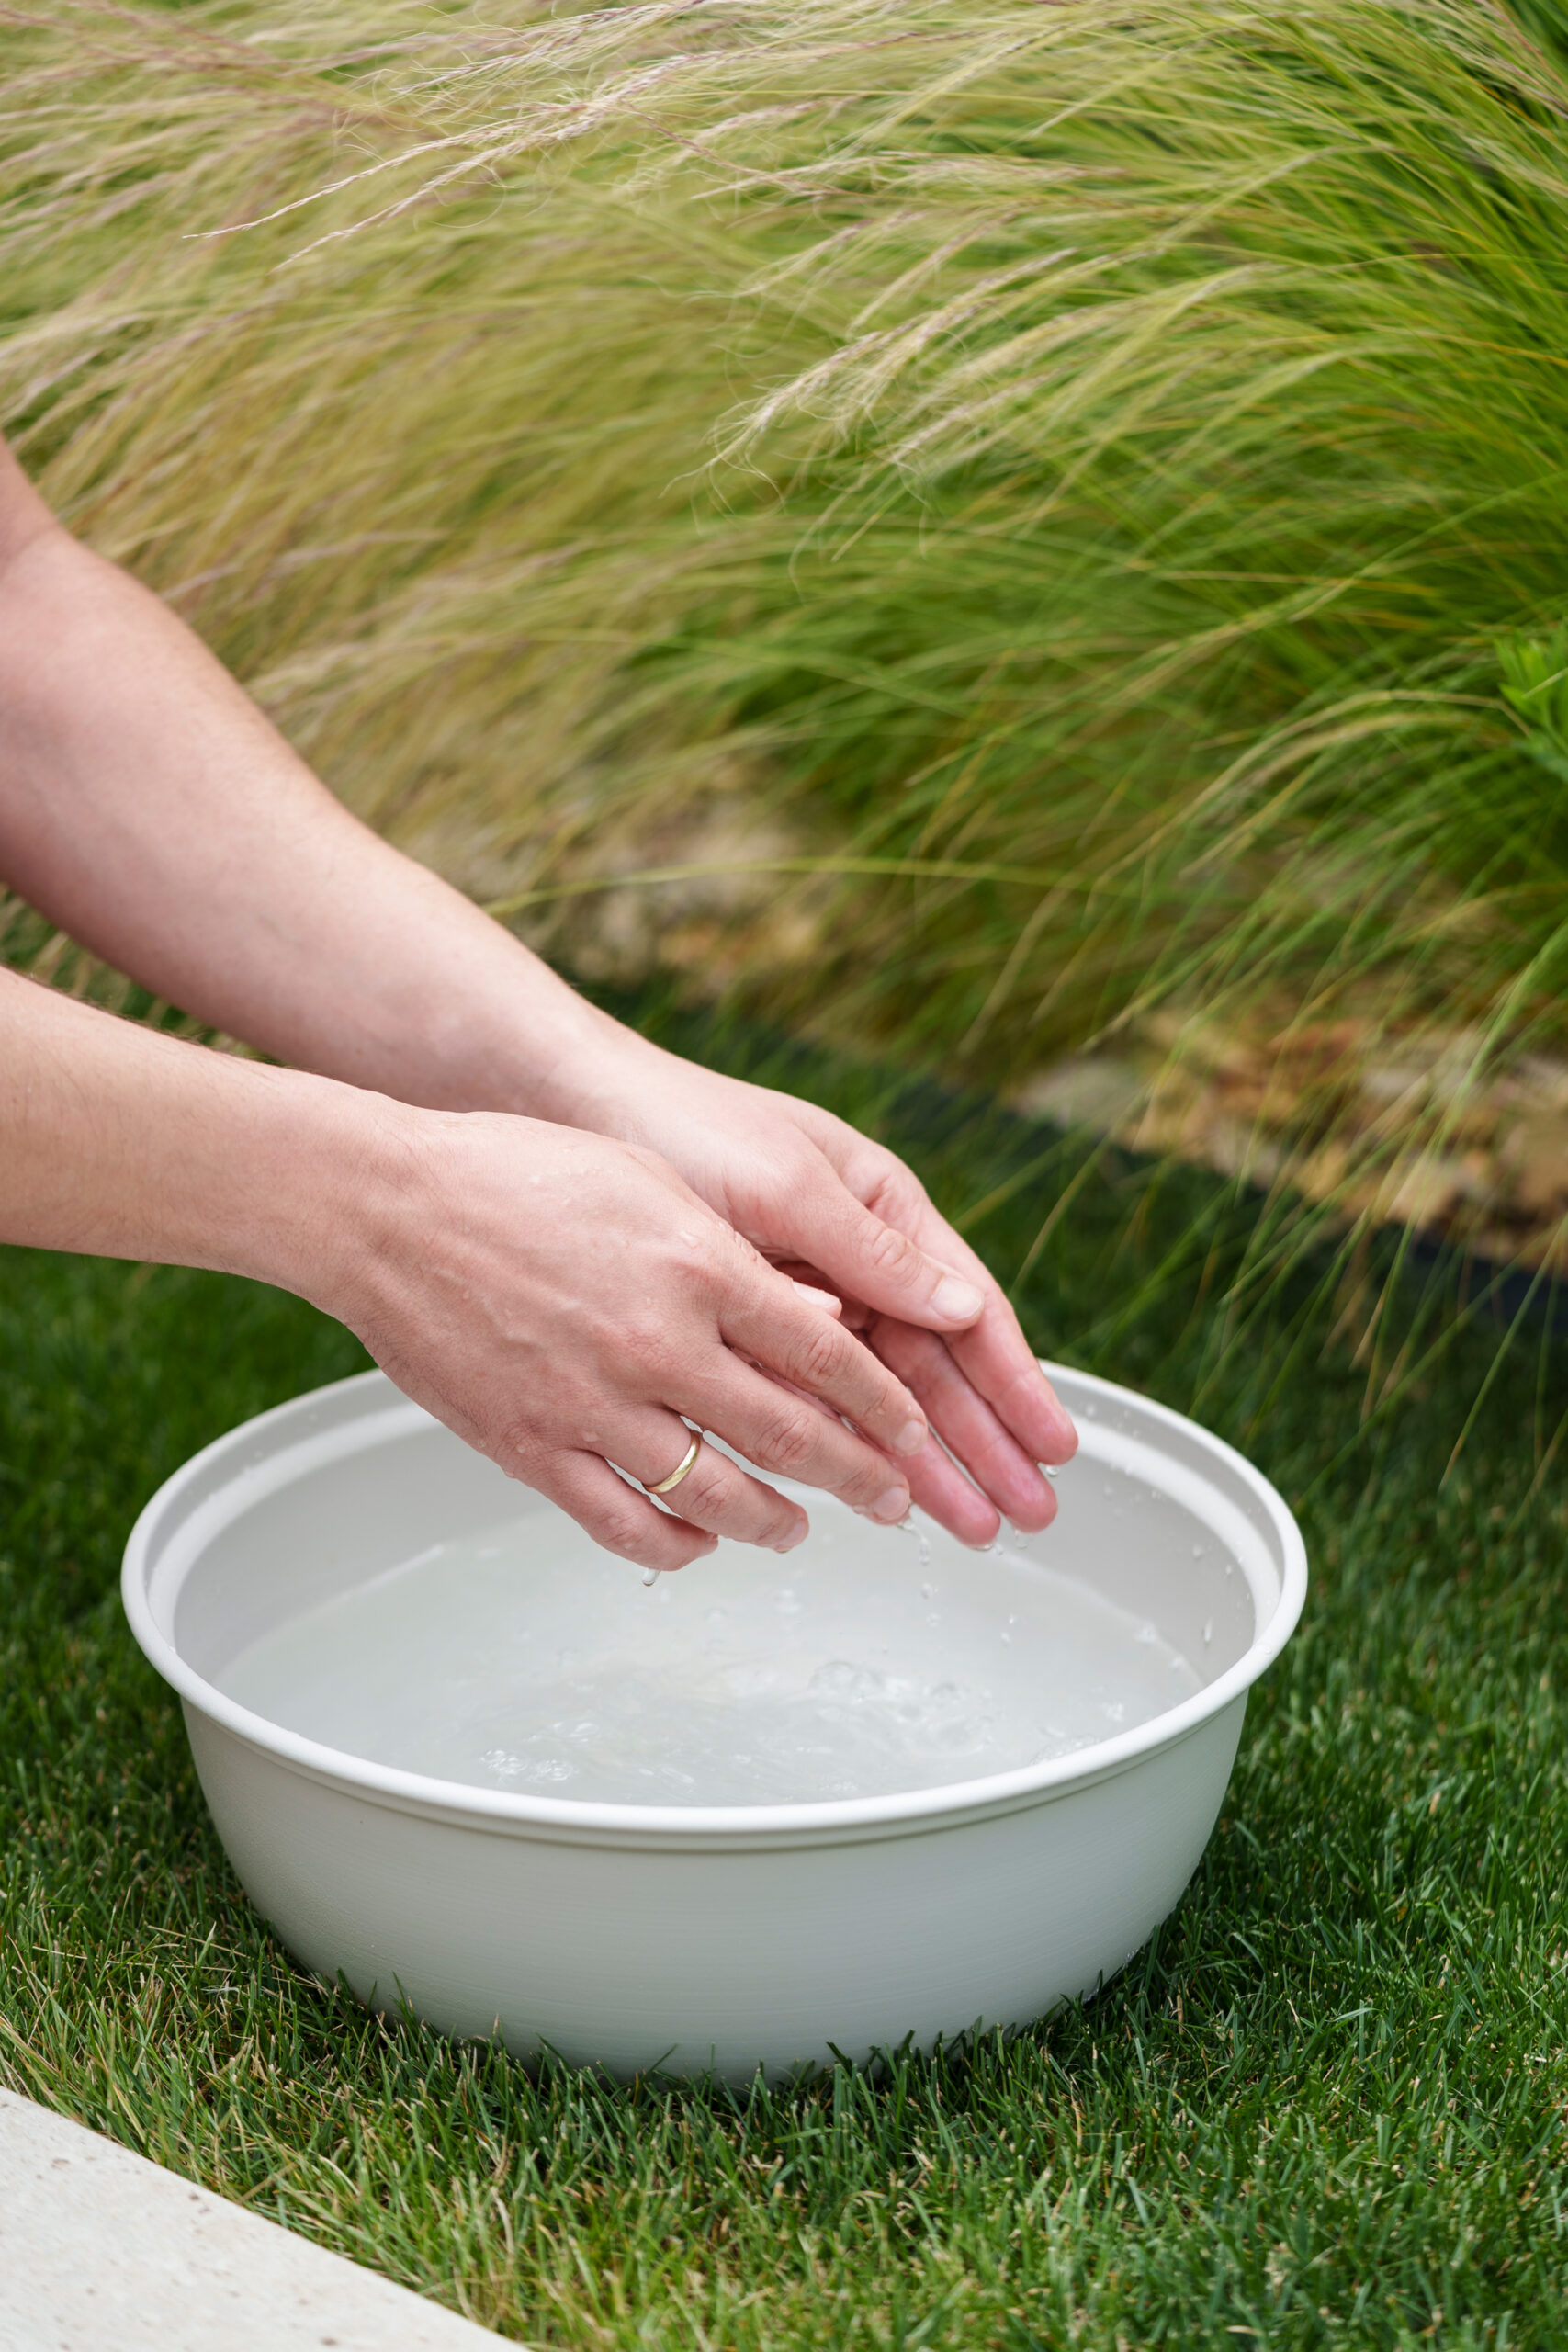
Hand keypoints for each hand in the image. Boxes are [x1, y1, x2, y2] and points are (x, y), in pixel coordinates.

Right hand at [328, 1110, 934, 1573]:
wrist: (387, 1208)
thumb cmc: (516, 1174)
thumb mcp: (653, 1186)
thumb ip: (740, 1257)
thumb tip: (824, 1311)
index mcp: (698, 1267)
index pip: (829, 1354)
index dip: (886, 1403)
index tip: (914, 1430)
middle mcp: (657, 1344)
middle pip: (791, 1434)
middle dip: (860, 1475)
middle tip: (893, 1498)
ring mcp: (593, 1405)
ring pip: (719, 1495)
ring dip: (779, 1521)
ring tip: (805, 1527)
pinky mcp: (534, 1449)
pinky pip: (626, 1525)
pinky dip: (680, 1545)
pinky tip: (704, 1543)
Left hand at [571, 1050, 1077, 1545]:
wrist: (572, 1114)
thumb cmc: (685, 1124)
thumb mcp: (786, 1185)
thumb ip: (870, 1252)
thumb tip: (964, 1309)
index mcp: (882, 1209)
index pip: (968, 1312)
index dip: (1015, 1384)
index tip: (1054, 1446)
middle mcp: (854, 1260)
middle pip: (937, 1369)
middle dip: (985, 1444)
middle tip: (1026, 1515)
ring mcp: (805, 1298)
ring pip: (882, 1396)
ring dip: (928, 1461)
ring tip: (972, 1527)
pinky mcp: (747, 1331)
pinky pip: (812, 1401)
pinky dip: (850, 1447)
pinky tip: (881, 1496)